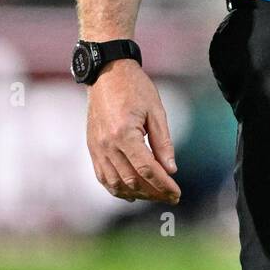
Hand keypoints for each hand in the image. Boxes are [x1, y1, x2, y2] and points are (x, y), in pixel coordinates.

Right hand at [86, 60, 180, 204]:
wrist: (106, 73)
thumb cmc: (134, 87)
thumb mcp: (155, 110)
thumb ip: (163, 142)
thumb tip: (171, 170)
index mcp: (124, 134)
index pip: (147, 169)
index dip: (163, 185)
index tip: (177, 193)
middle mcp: (108, 145)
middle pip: (132, 180)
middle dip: (153, 192)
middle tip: (170, 196)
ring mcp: (97, 148)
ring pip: (116, 183)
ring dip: (137, 194)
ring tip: (155, 195)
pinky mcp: (93, 148)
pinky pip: (103, 176)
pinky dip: (117, 188)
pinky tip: (131, 193)